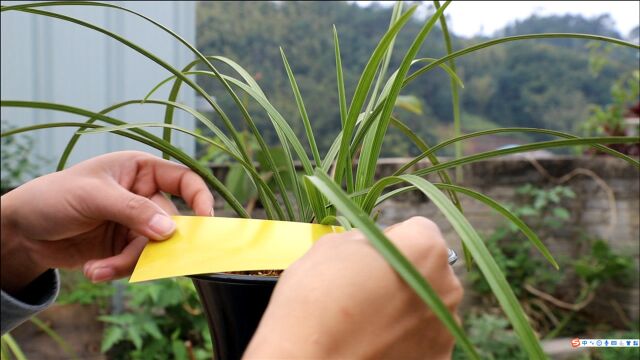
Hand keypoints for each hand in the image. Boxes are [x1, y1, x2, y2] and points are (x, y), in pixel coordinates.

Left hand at [1, 151, 213, 292]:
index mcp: (141, 171)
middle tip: (133, 258)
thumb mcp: (92, 196)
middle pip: (170, 223)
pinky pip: (138, 264)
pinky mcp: (125, 248)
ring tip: (98, 269)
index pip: (184, 179)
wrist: (23, 232)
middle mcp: (144, 197)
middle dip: (150, 244)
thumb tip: (170, 231)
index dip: (200, 197)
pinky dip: (119, 271)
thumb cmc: (53, 197)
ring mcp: (136, 224)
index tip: (206, 220)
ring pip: (155, 249)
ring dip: (129, 263)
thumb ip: (133, 211)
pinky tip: (95, 271)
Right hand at [245, 217, 462, 359]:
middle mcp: (446, 286)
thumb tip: (371, 246)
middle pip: (428, 270)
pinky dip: (405, 339)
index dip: (390, 241)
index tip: (368, 259)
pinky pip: (424, 338)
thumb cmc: (314, 300)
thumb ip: (364, 239)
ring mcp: (445, 327)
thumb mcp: (330, 246)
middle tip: (366, 290)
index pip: (417, 230)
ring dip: (405, 307)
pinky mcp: (438, 358)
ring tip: (368, 321)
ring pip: (427, 304)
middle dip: (403, 274)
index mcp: (425, 248)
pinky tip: (376, 342)